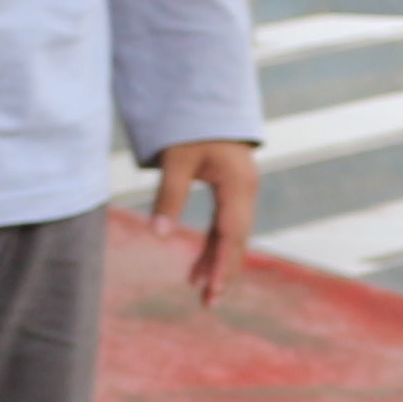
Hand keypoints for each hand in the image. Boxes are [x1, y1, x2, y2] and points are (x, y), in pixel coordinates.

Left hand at [150, 137, 263, 303]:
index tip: (210, 289)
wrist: (206, 98)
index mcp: (237, 184)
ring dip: (217, 262)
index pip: (231, 233)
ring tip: (200, 292)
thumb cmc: (191, 125)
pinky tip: (197, 268)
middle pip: (237, 239)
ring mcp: (241, 191)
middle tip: (210, 303)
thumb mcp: (175, 159)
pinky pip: (225, 225)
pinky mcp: (232, 191)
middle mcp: (246, 190)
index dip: (221, 263)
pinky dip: (213, 246)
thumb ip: (168, 196)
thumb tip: (157, 235)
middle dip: (223, 271)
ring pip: (232, 235)